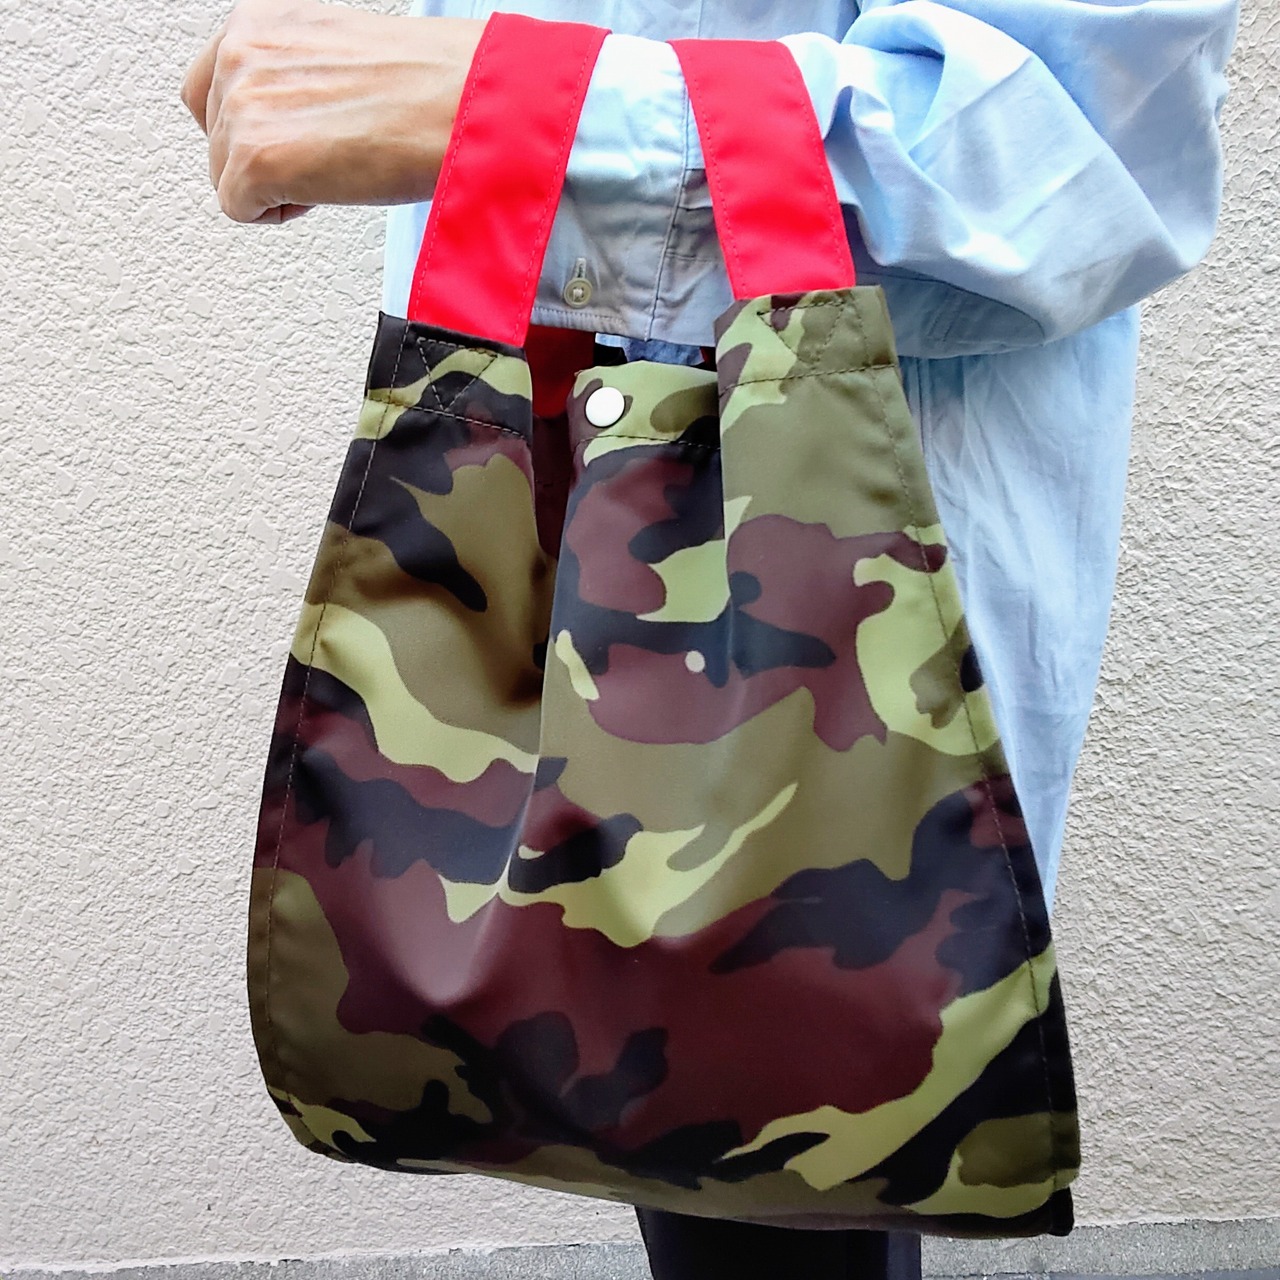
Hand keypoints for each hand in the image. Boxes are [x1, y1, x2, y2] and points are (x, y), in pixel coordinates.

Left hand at [181, 0, 483, 223]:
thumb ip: (297, 76)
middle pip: (215, 134)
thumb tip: (296, 115)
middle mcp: (242, 55)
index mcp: (261, 23)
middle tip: (318, 161)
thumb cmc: (427, 84)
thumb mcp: (342, 56)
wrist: (458, 104)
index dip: (248, 123)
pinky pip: (240, 208)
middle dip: (261, 157)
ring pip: (225, 173)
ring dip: (275, 185)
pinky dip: (278, 213)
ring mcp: (243, 106)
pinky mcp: (255, 159)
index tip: (285, 139)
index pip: (211, 84)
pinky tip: (323, 192)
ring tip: (331, 173)